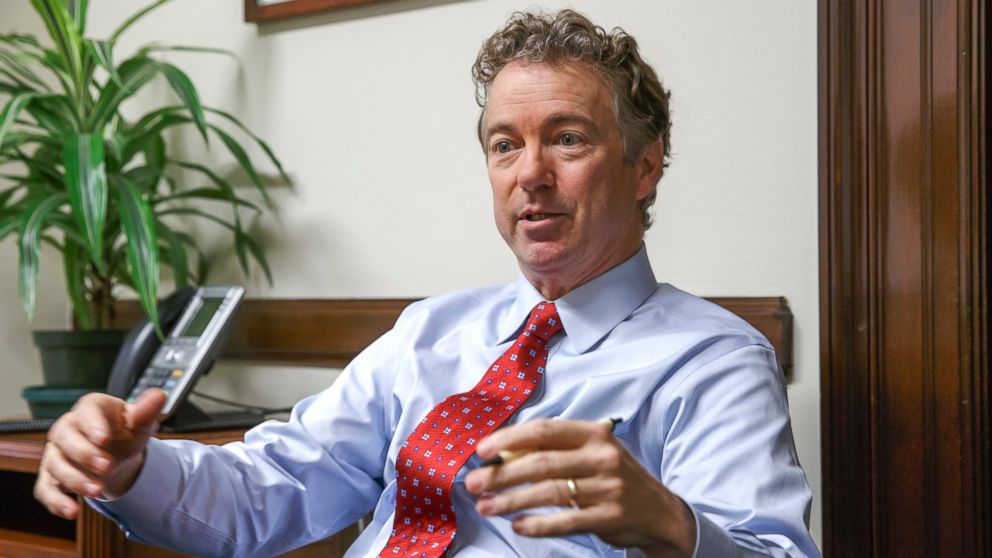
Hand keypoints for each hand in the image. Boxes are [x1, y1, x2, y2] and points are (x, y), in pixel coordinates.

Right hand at [34, 389, 166, 518]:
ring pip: (55, 465)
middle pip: (65, 437)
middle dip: (84, 453)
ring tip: (98, 491)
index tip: (104, 438)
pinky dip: (56, 501)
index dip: (93, 424)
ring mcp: (56, 452)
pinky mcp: (51, 475)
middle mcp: (68, 427)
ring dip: (75, 479)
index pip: (87, 410)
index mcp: (91, 409)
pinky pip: (46, 488)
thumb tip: (160, 396)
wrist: (116, 453)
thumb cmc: (126, 432)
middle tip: (107, 467)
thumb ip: (148, 411)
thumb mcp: (141, 422)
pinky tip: (71, 512)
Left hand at [465, 418, 695, 557]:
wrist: (658, 511)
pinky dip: (539, 524)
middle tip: (474, 483)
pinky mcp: (610, 516)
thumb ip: (553, 450)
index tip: (482, 451)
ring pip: (549, 492)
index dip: (510, 438)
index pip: (545, 430)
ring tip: (486, 507)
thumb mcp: (590, 453)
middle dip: (502, 474)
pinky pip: (567, 521)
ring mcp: (608, 487)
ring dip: (512, 501)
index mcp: (593, 433)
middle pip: (542, 462)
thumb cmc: (611, 477)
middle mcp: (602, 456)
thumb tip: (502, 455)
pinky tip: (518, 526)